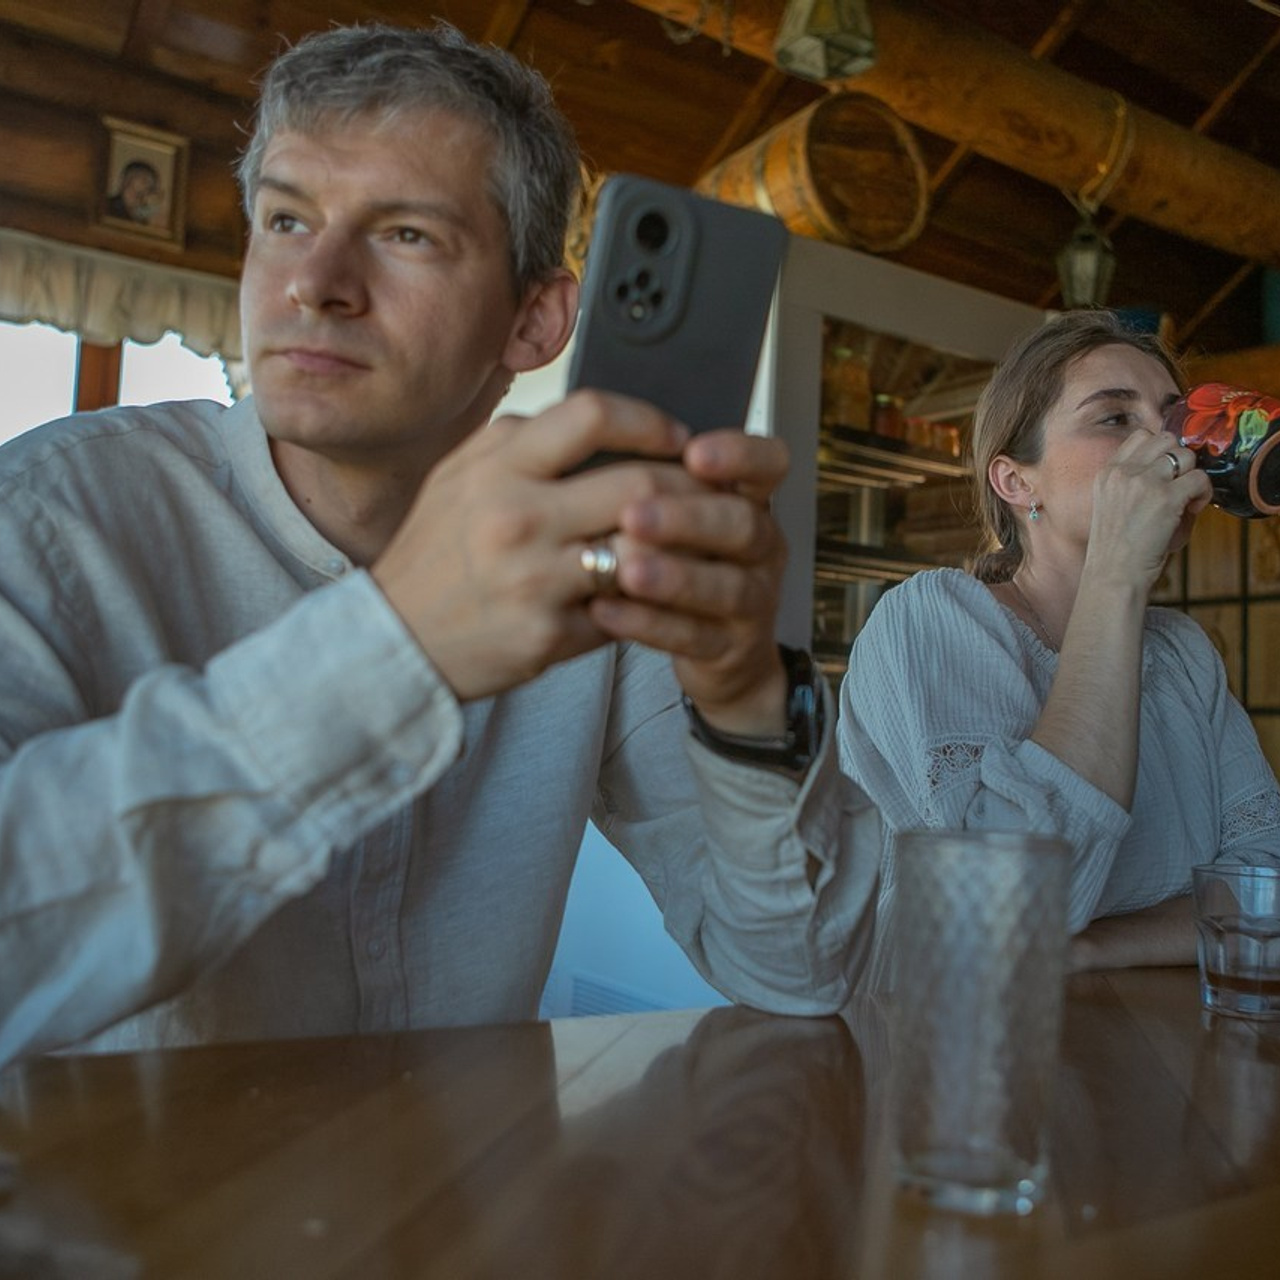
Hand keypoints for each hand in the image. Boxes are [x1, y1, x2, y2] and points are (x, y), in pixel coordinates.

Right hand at [371, 390, 690, 701]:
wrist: (393, 638)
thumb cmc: (434, 554)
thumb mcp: (460, 476)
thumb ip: (521, 443)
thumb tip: (598, 420)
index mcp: (497, 466)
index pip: (594, 415)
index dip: (650, 421)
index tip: (677, 438)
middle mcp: (517, 517)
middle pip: (641, 485)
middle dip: (691, 488)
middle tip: (712, 496)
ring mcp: (534, 579)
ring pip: (646, 552)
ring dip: (683, 548)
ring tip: (697, 544)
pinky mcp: (548, 635)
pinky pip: (625, 611)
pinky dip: (648, 602)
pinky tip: (657, 596)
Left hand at [587, 428, 791, 736]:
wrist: (714, 649)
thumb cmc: (686, 562)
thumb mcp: (681, 515)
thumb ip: (653, 478)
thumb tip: (588, 431)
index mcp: (749, 501)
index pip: (769, 464)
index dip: (739, 455)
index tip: (694, 452)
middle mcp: (761, 548)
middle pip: (742, 525)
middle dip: (688, 518)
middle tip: (634, 514)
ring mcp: (751, 602)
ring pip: (725, 587)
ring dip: (674, 576)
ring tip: (625, 569)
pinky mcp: (727, 649)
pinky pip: (692, 637)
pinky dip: (648, 624)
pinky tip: (606, 610)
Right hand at [1085, 429, 1211, 593]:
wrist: (1112, 575)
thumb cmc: (1115, 550)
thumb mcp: (1109, 506)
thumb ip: (1130, 483)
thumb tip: (1171, 469)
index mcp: (1107, 473)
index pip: (1141, 437)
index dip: (1161, 451)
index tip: (1166, 472)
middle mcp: (1124, 472)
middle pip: (1166, 440)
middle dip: (1178, 460)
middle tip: (1178, 486)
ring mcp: (1145, 483)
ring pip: (1185, 456)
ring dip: (1192, 476)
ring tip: (1187, 499)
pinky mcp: (1166, 498)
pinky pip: (1200, 479)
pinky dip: (1203, 494)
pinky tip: (1192, 510)